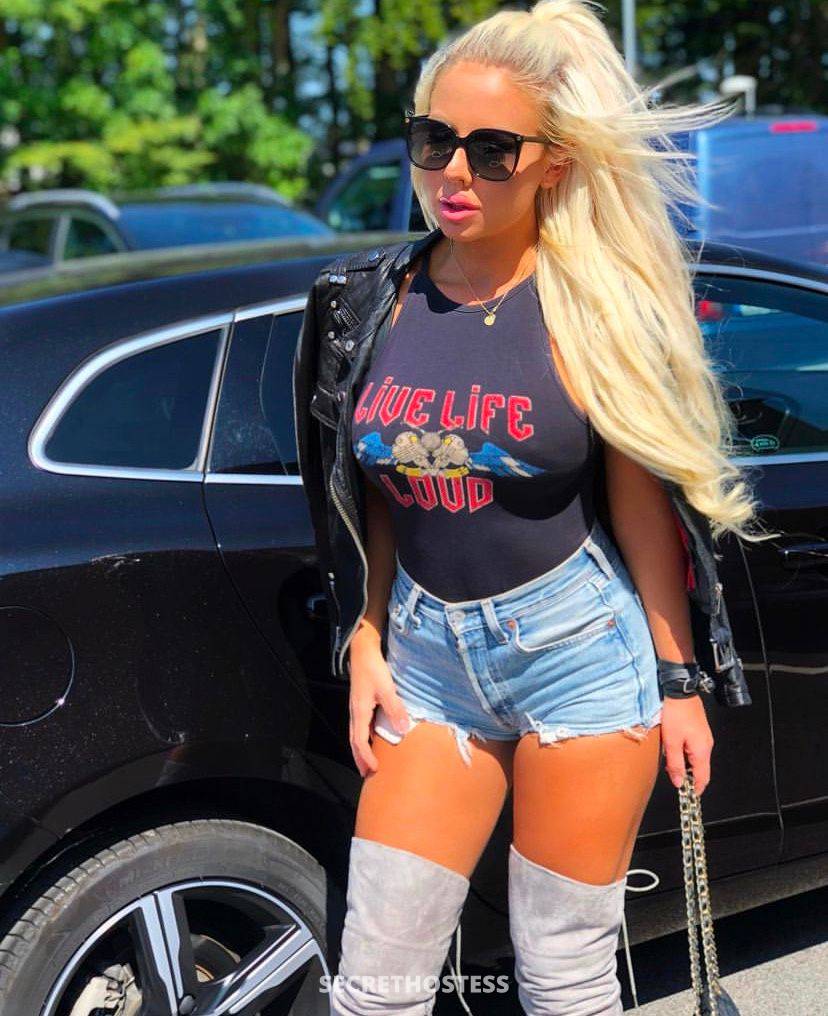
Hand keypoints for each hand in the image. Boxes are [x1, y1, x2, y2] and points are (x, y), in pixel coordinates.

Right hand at [348, 630, 410, 777]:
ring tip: (368, 761)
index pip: (360, 742)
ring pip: (356, 734)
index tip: (374, 769)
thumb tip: (403, 731)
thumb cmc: (373, 669)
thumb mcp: (386, 688)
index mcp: (359, 712)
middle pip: (354, 741)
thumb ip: (395, 709)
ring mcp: (356, 708)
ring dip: (361, 749)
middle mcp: (355, 713)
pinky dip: (364, 738)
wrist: (363, 651)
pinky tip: (373, 739)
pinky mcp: (360, 703)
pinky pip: (360, 726)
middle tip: (367, 774)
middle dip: (360, 758)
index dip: (366, 757)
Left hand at [660, 695, 713, 795]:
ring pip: (697, 758)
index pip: (703, 778)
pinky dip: (686, 754)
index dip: (695, 789)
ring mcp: (704, 737)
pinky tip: (675, 749)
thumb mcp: (671, 741)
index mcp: (702, 750)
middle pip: (700, 769)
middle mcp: (707, 745)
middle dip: (689, 777)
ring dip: (685, 764)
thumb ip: (675, 764)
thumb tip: (679, 782)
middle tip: (674, 778)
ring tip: (671, 762)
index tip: (687, 796)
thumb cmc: (675, 714)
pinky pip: (695, 748)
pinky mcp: (700, 730)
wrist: (680, 691)